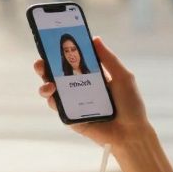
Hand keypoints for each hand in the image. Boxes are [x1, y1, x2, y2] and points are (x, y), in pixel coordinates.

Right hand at [34, 37, 148, 148]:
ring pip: (53, 91)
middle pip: (57, 75)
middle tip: (40, 63)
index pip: (72, 61)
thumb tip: (95, 38)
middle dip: (44, 67)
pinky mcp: (71, 118)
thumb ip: (109, 59)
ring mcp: (74, 103)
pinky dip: (53, 102)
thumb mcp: (123, 77)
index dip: (60, 52)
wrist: (132, 133)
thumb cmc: (131, 105)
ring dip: (45, 85)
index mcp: (91, 76)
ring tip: (49, 84)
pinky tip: (54, 98)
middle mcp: (80, 88)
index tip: (50, 43)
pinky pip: (58, 109)